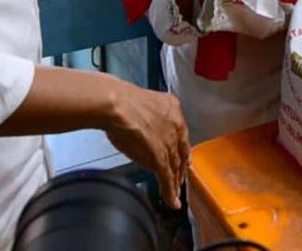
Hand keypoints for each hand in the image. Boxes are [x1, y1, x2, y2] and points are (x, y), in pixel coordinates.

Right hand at [105, 81, 189, 208]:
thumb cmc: (121, 101)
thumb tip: (144, 126)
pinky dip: (169, 191)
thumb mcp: (144, 104)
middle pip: (181, 151)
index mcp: (172, 108)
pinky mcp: (160, 157)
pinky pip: (167, 177)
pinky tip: (171, 201)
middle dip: (181, 167)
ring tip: (175, 194)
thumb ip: (150, 117)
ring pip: (175, 166)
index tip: (184, 157)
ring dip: (175, 182)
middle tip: (181, 178)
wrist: (118, 105)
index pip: (181, 134)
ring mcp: (169, 142)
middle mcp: (176, 125)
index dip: (182, 148)